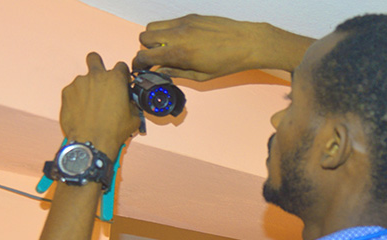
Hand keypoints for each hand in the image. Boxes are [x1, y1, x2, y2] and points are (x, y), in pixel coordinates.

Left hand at [60, 53, 140, 155]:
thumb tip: (129, 102)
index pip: (121, 66)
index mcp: (115, 79)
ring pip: (83, 80)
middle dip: (97, 64)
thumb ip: (131, 103)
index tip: (121, 83)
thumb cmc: (112, 131)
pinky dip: (77, 99)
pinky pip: (73, 92)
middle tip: (100, 79)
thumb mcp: (134, 117)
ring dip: (87, 89)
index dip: (122, 75)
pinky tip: (81, 112)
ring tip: (90, 107)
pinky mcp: (66, 92)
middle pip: (94, 58)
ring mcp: (79, 83)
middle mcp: (96, 76)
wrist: (91, 143)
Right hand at [133, 14, 313, 80]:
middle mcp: (178, 35)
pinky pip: (170, 22)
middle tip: (154, 57)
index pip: (145, 55)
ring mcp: (184, 23)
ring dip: (154, 38)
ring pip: (154, 26)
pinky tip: (180, 41)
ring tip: (166, 48)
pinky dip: (168, 31)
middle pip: (144, 37)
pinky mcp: (191, 17)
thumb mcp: (201, 76)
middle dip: (145, 48)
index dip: (138, 63)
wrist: (247, 42)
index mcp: (180, 53)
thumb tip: (162, 71)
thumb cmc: (228, 62)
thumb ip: (178, 73)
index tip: (139, 68)